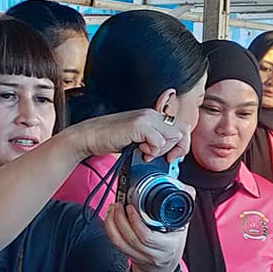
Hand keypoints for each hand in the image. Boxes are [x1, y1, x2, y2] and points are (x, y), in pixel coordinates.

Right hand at [69, 109, 188, 163]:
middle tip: (158, 155)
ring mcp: (146, 118)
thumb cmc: (111, 138)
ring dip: (161, 151)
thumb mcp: (138, 139)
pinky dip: (152, 151)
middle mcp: (152, 114)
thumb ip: (154, 141)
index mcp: (153, 116)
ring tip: (144, 152)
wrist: (90, 136)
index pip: (182, 127)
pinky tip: (139, 150)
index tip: (170, 156)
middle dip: (174, 149)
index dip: (180, 144)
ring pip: (173, 137)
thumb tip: (172, 152)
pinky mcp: (139, 126)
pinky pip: (159, 142)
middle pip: (182, 132)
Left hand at [101, 201, 186, 271]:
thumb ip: (182, 208)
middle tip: (119, 204)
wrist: (162, 270)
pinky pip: (116, 244)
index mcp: (167, 245)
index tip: (131, 207)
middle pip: (131, 238)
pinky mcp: (129, 256)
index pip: (148, 237)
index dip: (136, 221)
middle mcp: (153, 253)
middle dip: (120, 218)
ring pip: (120, 242)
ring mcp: (140, 256)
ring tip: (113, 208)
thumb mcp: (183, 226)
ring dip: (112, 223)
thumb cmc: (172, 245)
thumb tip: (183, 187)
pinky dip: (110, 229)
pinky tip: (110, 218)